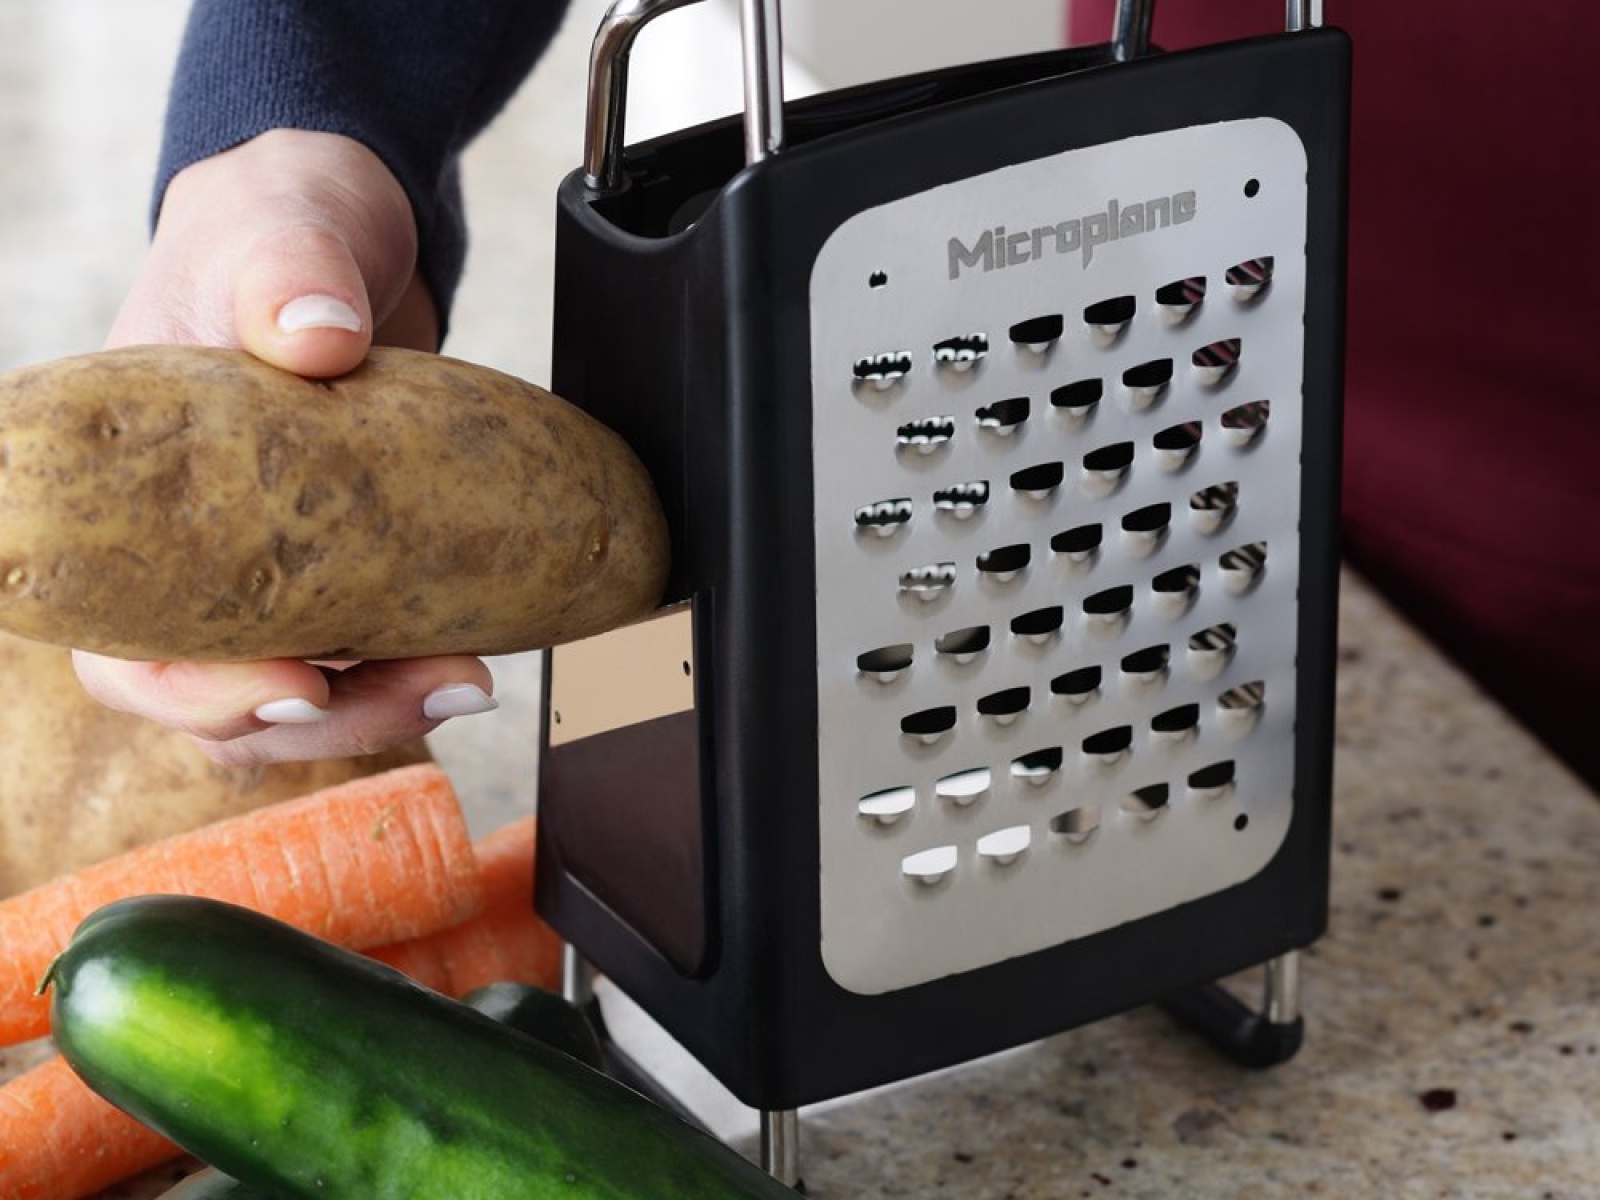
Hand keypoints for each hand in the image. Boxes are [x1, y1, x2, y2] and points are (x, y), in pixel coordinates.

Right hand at [79, 129, 496, 765]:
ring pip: (299, 692)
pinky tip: (474, 658)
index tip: (293, 684)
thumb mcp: (275, 229)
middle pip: (219, 696)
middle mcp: (182, 553)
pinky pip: (363, 649)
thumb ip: (286, 270)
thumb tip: (318, 334)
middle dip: (322, 717)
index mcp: (116, 497)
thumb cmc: (276, 229)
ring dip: (381, 706)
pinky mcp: (340, 568)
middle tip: (425, 689)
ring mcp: (262, 567)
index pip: (119, 645)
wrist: (350, 235)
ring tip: (465, 681)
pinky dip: (412, 667)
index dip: (193, 693)